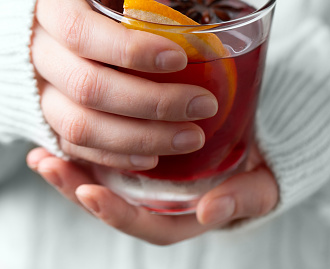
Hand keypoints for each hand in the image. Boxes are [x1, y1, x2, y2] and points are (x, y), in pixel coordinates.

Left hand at [27, 142, 278, 244]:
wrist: (260, 142)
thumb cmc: (260, 168)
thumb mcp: (261, 185)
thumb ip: (243, 199)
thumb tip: (211, 211)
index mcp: (184, 214)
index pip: (147, 224)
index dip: (118, 214)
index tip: (91, 193)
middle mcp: (159, 198)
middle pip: (114, 202)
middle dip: (77, 188)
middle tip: (48, 165)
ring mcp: (149, 175)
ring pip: (106, 177)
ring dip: (71, 167)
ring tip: (41, 154)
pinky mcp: (143, 149)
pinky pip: (110, 153)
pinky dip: (85, 145)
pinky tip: (60, 132)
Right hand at [31, 0, 223, 170]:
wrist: (38, 21)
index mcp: (52, 5)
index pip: (83, 31)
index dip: (130, 49)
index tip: (180, 57)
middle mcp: (39, 50)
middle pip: (88, 86)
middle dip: (152, 102)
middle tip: (204, 104)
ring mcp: (40, 89)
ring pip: (80, 126)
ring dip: (140, 138)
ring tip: (191, 138)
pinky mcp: (46, 117)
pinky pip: (75, 147)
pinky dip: (115, 156)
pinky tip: (153, 156)